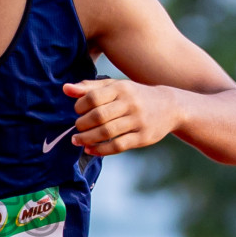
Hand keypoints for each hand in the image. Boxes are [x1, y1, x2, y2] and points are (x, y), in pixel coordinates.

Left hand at [64, 80, 180, 155]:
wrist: (170, 106)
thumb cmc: (135, 95)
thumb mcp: (115, 86)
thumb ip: (90, 87)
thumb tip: (65, 88)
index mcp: (122, 88)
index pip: (93, 97)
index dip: (80, 105)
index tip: (78, 111)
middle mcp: (130, 104)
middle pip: (99, 116)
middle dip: (82, 124)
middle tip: (77, 127)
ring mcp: (138, 121)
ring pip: (107, 132)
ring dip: (87, 138)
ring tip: (77, 140)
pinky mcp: (143, 138)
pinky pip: (118, 146)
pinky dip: (101, 150)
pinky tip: (90, 150)